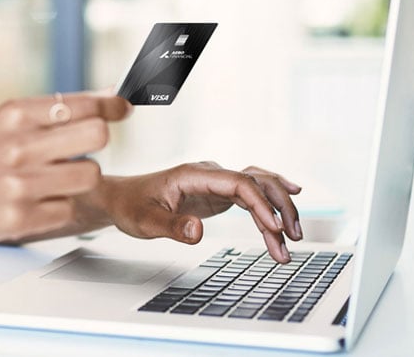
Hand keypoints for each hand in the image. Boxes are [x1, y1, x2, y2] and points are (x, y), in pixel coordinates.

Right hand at [0, 93, 130, 244]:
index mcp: (15, 114)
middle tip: (81, 149)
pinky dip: (58, 206)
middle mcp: (19, 146)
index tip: (123, 109)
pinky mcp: (22, 219)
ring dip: (80, 178)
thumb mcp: (5, 121)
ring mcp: (21, 185)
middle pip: (97, 136)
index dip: (112, 107)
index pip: (83, 104)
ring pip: (90, 176)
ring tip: (54, 178)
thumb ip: (56, 110)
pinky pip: (69, 209)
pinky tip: (36, 200)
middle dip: (97, 142)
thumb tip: (110, 97)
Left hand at [101, 162, 302, 262]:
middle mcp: (208, 174)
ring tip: (292, 239)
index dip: (260, 203)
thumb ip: (171, 226)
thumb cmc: (130, 206)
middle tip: (292, 237)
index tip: (274, 229)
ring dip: (278, 209)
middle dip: (278, 206)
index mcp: (193, 175)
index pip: (236, 182)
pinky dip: (268, 209)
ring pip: (257, 187)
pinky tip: (285, 216)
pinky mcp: (217, 194)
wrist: (120, 198)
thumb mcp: (145, 221)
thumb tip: (197, 232)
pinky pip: (250, 197)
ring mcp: (215, 182)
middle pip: (255, 181)